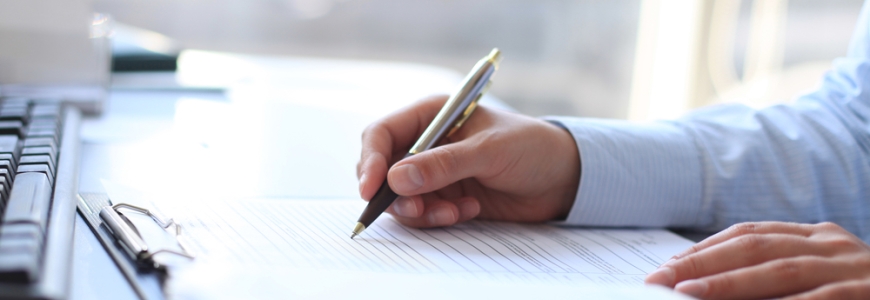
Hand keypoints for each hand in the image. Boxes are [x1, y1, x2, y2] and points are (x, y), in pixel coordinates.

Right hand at [357, 95, 579, 227]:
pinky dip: (439, 217)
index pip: (382, 134)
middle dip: (395, 194)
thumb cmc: (531, 148)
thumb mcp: (489, 152)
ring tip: (453, 212)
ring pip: (401, 197)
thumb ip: (444, 165)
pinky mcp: (445, 196)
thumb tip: (397, 178)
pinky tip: (469, 211)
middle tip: (418, 211)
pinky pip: (423, 213)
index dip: (371, 160)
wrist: (563, 178)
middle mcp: (426, 142)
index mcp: (432, 115)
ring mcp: (434, 172)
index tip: (371, 189)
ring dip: (421, 210)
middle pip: (383, 169)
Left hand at [645, 221, 869, 298]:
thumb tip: (709, 290)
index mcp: (817, 236)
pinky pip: (822, 299)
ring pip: (781, 269)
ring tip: (690, 294)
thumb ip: (776, 280)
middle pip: (755, 246)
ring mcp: (854, 266)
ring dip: (731, 283)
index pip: (749, 233)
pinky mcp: (868, 292)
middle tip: (661, 279)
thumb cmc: (862, 292)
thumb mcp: (821, 279)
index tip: (667, 266)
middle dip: (703, 262)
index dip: (705, 249)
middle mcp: (832, 243)